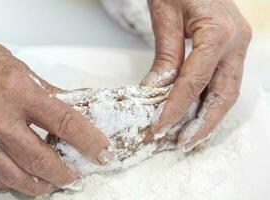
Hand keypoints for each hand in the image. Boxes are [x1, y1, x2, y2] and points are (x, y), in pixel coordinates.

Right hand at [0, 25, 110, 195]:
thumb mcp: (24, 73)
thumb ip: (51, 96)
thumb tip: (78, 111)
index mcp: (18, 91)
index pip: (66, 122)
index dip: (89, 141)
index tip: (101, 152)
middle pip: (41, 159)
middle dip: (64, 173)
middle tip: (76, 175)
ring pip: (15, 176)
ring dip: (40, 185)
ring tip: (53, 184)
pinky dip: (11, 182)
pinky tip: (23, 180)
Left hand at [141, 0, 251, 151]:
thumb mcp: (165, 16)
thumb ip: (165, 56)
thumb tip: (156, 91)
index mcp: (219, 33)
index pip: (195, 81)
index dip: (176, 107)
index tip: (160, 126)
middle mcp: (237, 42)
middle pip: (224, 95)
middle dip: (204, 124)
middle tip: (183, 143)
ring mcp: (239, 45)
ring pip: (228, 92)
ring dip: (210, 117)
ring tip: (191, 136)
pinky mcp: (233, 48)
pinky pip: (224, 81)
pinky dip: (211, 101)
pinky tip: (197, 114)